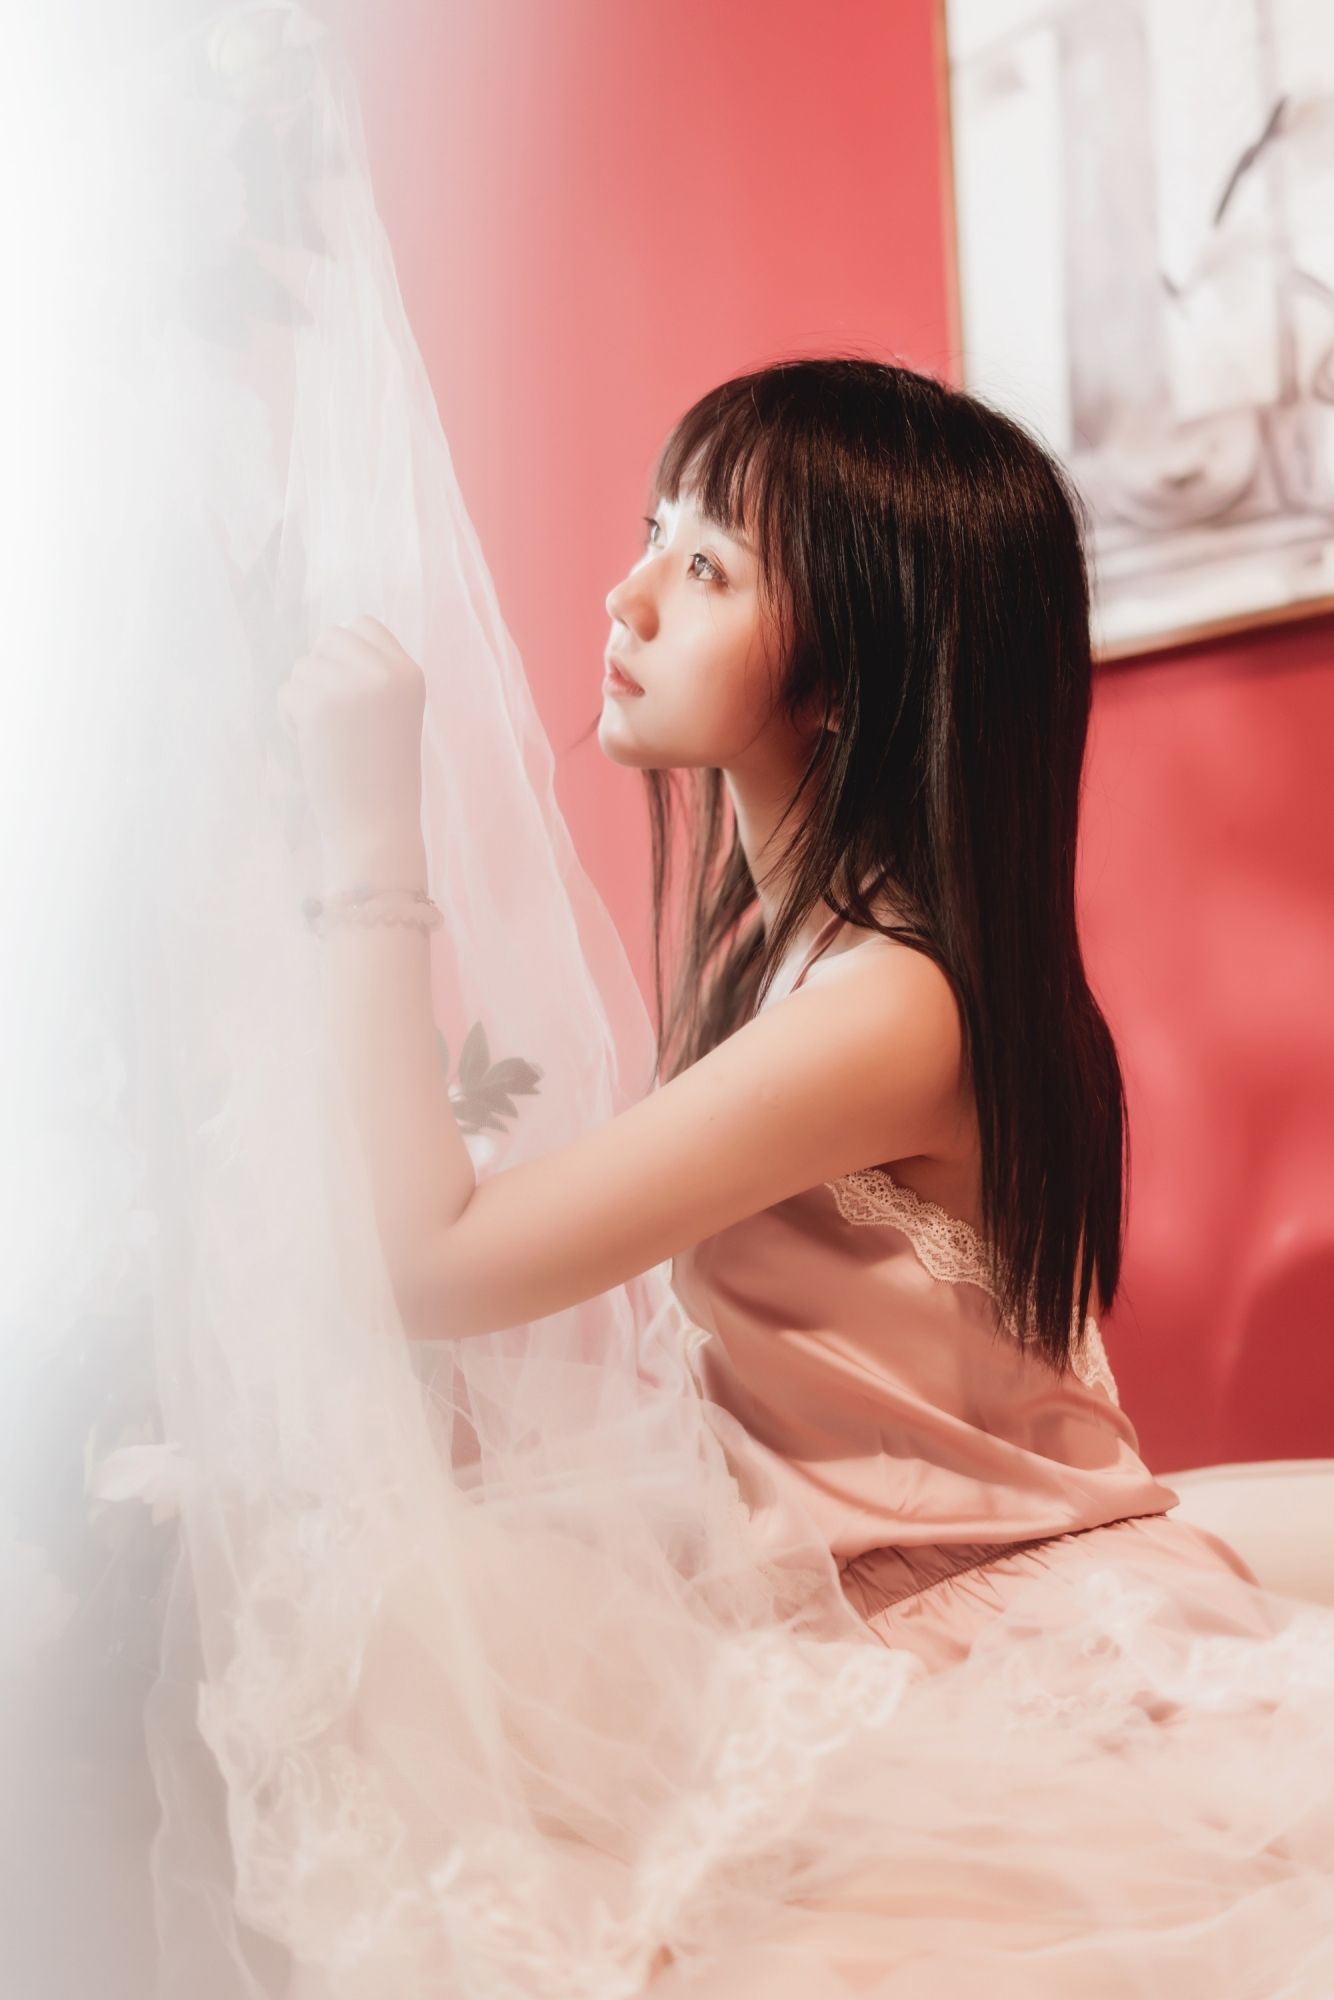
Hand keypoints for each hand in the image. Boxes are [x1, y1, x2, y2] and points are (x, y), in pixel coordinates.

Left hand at [277, 615, 426, 857]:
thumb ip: (373, 676)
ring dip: (304, 697)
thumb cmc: (384, 776)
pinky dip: (290, 719)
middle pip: (329, 639)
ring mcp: (351, 686)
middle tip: (333, 715)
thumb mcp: (395, 713)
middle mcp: (384, 672)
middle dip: (322, 671)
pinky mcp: (318, 704)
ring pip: (304, 666)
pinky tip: (313, 745)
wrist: (377, 825)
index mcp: (410, 672)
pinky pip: (287, 692)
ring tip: (327, 735)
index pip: (364, 625)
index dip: (346, 653)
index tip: (348, 691)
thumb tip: (329, 642)